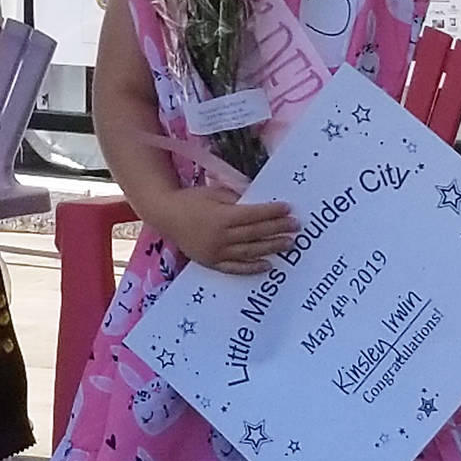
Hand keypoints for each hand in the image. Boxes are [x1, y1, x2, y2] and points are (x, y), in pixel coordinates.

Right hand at [161, 185, 297, 274]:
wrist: (165, 215)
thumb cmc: (190, 200)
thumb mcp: (214, 193)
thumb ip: (236, 198)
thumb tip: (259, 202)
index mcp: (221, 216)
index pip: (253, 215)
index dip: (272, 212)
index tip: (287, 209)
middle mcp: (221, 236)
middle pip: (255, 233)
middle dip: (277, 229)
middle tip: (296, 226)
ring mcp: (216, 252)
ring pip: (249, 252)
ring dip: (271, 248)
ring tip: (289, 244)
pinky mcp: (212, 262)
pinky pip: (235, 268)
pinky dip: (252, 268)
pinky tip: (268, 265)